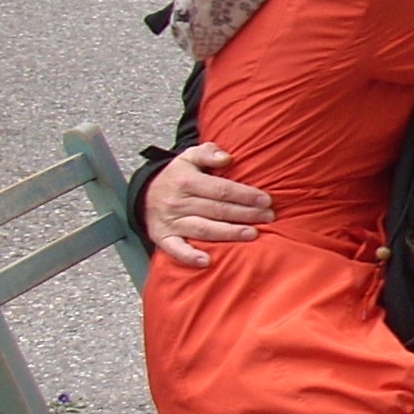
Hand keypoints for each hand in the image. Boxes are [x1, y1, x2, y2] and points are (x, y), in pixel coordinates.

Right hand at [144, 144, 273, 267]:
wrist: (145, 194)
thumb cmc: (178, 176)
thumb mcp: (189, 157)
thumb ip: (208, 152)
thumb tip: (227, 158)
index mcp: (186, 181)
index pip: (222, 190)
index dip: (246, 196)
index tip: (266, 200)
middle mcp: (178, 202)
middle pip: (217, 210)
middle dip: (246, 214)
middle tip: (269, 217)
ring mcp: (170, 222)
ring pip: (203, 229)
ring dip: (229, 233)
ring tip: (253, 234)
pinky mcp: (163, 237)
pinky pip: (175, 249)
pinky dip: (189, 256)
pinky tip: (207, 261)